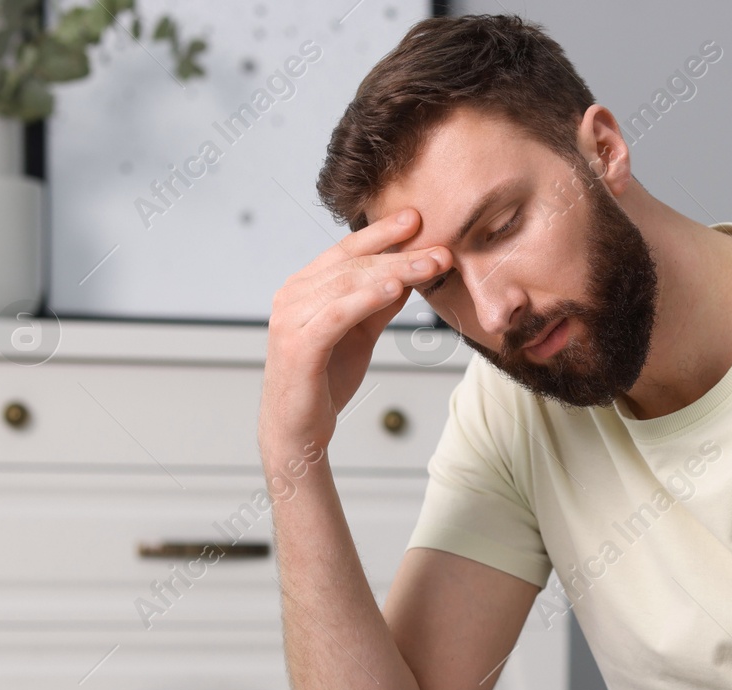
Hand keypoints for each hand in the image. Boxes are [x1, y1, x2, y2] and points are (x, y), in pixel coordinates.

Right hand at [258, 207, 448, 463]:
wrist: (299, 429)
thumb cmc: (325, 380)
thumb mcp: (361, 333)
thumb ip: (380, 303)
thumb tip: (410, 274)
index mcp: (304, 287)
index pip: (347, 251)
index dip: (381, 232)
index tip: (417, 218)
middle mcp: (292, 295)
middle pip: (353, 265)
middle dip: (400, 253)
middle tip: (440, 246)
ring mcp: (291, 319)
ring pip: (348, 284)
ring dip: (395, 271)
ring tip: (431, 264)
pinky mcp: (298, 345)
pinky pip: (337, 314)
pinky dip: (367, 298)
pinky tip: (396, 289)